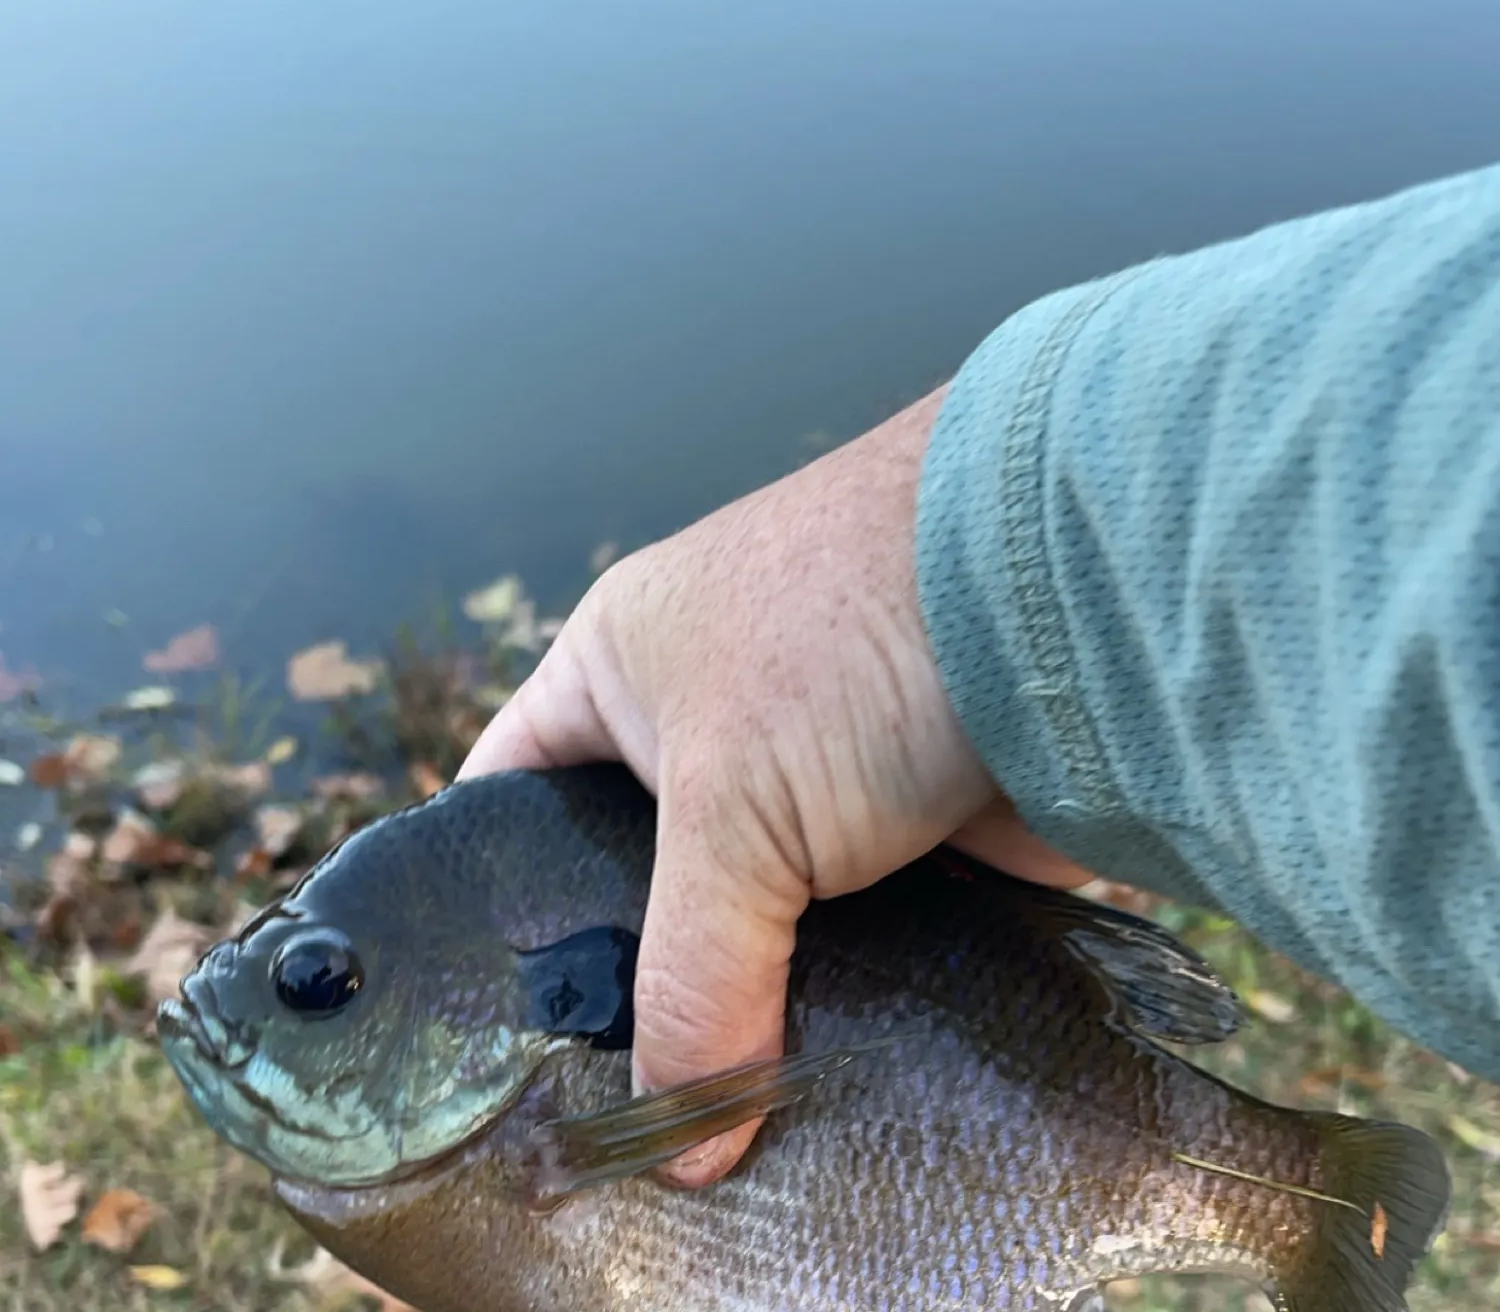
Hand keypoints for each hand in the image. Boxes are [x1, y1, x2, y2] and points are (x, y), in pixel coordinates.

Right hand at [457, 384, 1091, 1186]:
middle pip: (633, 886)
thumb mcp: (731, 805)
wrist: (1072, 594)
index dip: (481, 907)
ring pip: (750, 930)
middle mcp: (707, 727)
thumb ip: (692, 977)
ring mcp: (814, 785)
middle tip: (603, 1126)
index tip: (479, 1036)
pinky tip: (822, 1098)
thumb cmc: (855, 638)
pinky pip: (851, 950)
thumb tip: (686, 1145)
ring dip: (744, 1013)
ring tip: (707, 1143)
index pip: (507, 800)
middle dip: (629, 989)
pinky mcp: (911, 839)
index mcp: (619, 671)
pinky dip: (840, 1010)